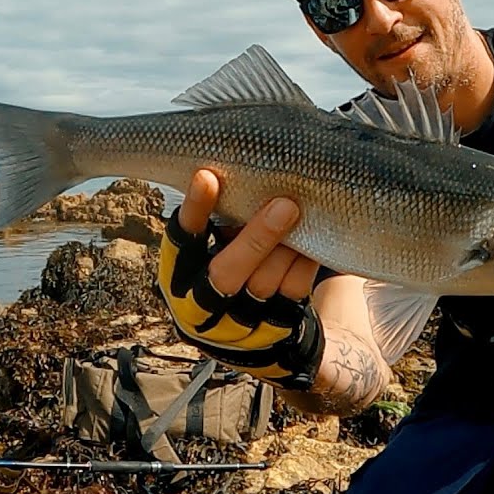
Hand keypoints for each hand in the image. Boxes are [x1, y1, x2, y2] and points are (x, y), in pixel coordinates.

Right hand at [156, 169, 324, 389]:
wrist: (263, 327)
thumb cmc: (239, 262)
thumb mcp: (221, 243)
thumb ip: (227, 216)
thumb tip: (249, 162)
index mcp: (179, 276)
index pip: (181, 243)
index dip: (194, 212)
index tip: (207, 176)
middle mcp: (200, 307)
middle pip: (224, 275)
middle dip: (256, 238)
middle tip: (285, 204)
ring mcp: (237, 326)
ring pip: (263, 286)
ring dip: (287, 248)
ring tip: (302, 215)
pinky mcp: (271, 332)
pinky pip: (292, 294)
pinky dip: (305, 264)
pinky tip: (314, 239)